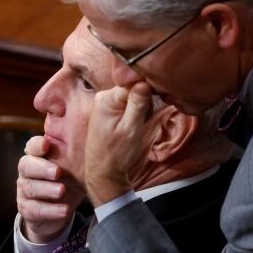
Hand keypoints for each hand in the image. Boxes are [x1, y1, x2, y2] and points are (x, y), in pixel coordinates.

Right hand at [16, 136, 77, 242]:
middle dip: (42, 168)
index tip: (46, 144)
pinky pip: (35, 209)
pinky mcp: (27, 209)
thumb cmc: (69, 182)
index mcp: (37, 156)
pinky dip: (51, 210)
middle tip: (58, 172)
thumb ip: (78, 156)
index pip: (32, 146)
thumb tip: (91, 140)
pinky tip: (64, 209)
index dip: (37, 145)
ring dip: (47, 189)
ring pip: (30, 188)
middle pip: (26, 165)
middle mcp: (27, 172)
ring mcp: (24, 191)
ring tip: (62, 191)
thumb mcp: (76, 170)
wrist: (61, 210)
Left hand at [85, 83, 152, 205]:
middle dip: (144, 103)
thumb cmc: (117, 153)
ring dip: (140, 109)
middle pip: (134, 88)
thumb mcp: (132, 129)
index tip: (150, 108)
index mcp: (107, 98)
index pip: (135, 82)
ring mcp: (105, 103)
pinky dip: (134, 114)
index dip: (147, 93)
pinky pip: (128, 104)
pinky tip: (132, 126)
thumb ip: (139, 103)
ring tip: (135, 127)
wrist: (103, 171)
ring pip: (133, 96)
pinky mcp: (109, 110)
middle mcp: (104, 96)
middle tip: (141, 122)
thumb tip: (145, 81)